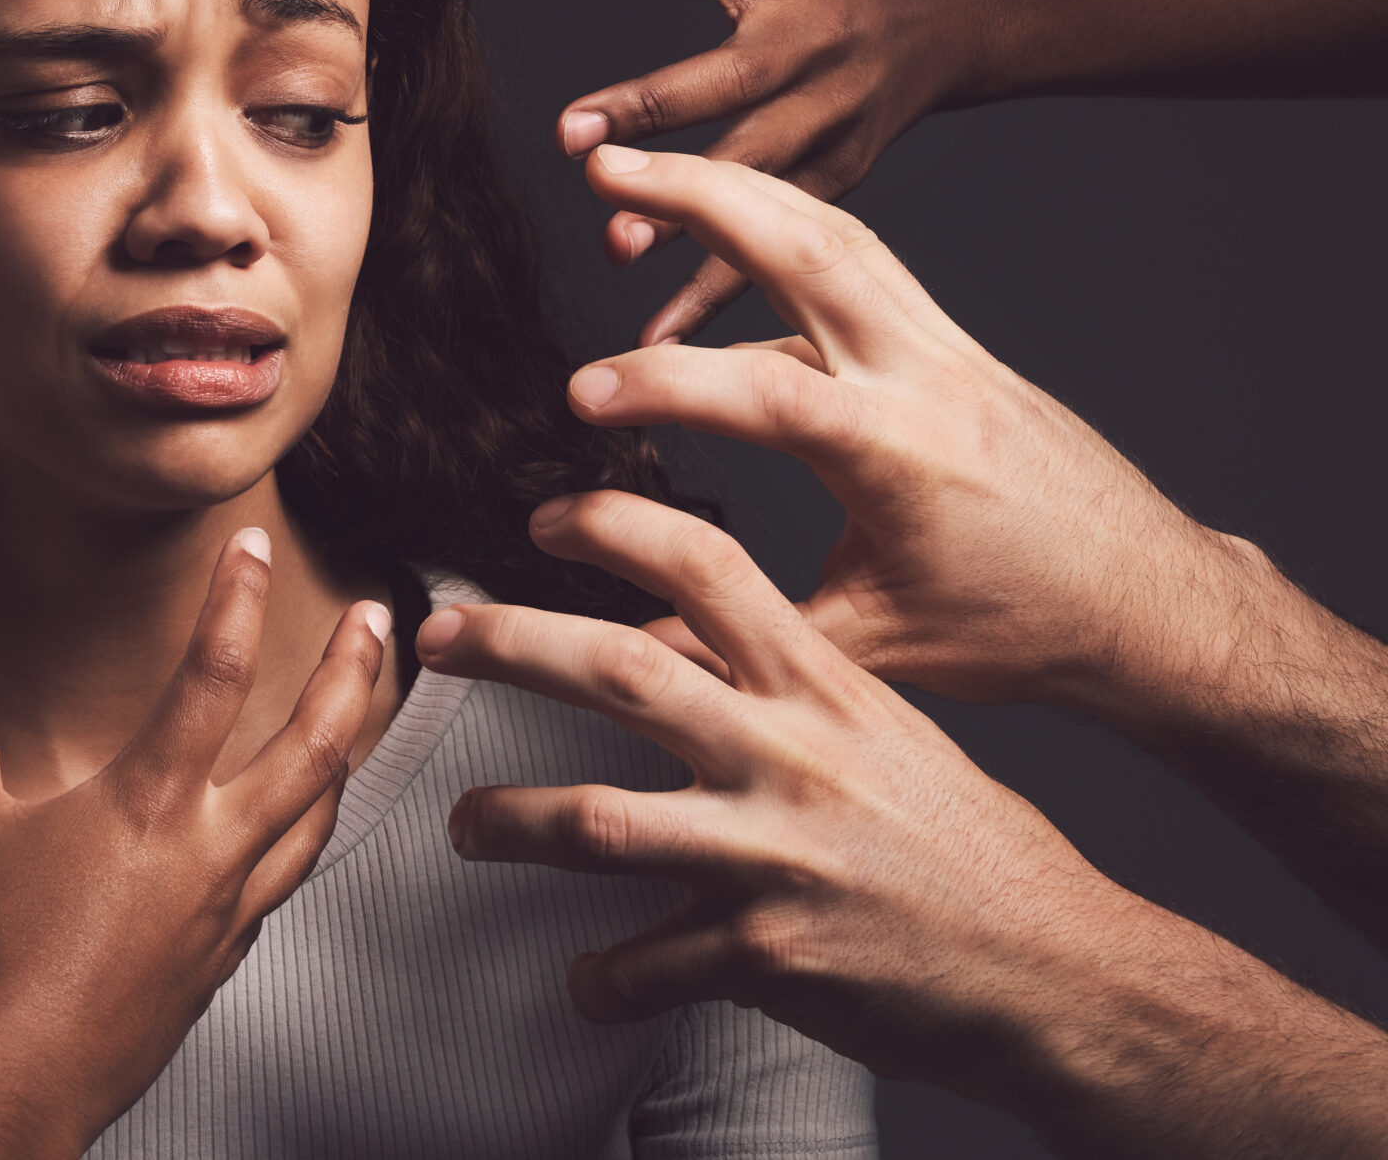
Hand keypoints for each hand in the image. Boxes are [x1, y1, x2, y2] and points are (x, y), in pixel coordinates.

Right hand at [0, 531, 388, 1153]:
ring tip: (357, 717)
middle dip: (352, 671)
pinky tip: (285, 833)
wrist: (22, 1072)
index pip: (213, 673)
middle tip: (376, 621)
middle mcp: (208, 847)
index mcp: (149, 801)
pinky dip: (295, 841)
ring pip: (317, 815)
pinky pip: (281, 883)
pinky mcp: (225, 955)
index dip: (239, 598)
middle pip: (313, 743)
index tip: (256, 547)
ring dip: (346, 753)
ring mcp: (229, 906)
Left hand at [414, 493, 1387, 1156]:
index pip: (709, 563)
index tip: (542, 515)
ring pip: (601, 821)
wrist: (1060, 970)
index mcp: (824, 684)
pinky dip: (602, 979)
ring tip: (463, 825)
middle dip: (512, 643)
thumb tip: (689, 644)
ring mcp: (776, 854)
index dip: (617, 527)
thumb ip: (788, 687)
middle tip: (438, 637)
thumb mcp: (886, 731)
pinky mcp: (770, 952)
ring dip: (512, 820)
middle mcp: (791, 752)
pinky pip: (649, 965)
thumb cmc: (967, 845)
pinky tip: (581, 983)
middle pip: (620, 670)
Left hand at [498, 0, 990, 341]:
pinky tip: (660, 334)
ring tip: (617, 238)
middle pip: (727, 69)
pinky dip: (725, 286)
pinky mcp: (843, 166)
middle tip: (570, 133)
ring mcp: (831, 104)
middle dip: (653, 102)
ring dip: (692, 209)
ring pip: (758, 163)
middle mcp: (808, 27)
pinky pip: (779, 232)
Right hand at [563, 146, 1256, 714]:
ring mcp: (945, 347)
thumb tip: (633, 649)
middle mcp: (929, 378)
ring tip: (648, 166)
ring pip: (836, 231)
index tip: (581, 397)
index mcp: (905, 456)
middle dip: (699, 196)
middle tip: (607, 167)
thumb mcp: (871, 644)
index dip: (666, 384)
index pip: (769, 392)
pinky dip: (785, 226)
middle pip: (810, 249)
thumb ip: (743, 631)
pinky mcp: (949, 343)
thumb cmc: (1025, 628)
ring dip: (737, 185)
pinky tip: (728, 231)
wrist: (1145, 601)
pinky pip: (861, 259)